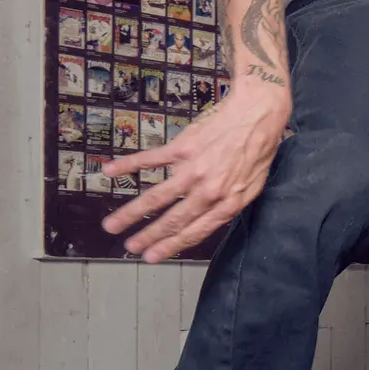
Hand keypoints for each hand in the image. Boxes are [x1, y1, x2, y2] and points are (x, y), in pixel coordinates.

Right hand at [101, 79, 291, 261]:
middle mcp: (209, 190)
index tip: (152, 257)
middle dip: (148, 236)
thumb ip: (229, 206)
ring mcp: (194, 169)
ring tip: (111, 225)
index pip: (195, 232)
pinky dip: (128, 165)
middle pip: (172, 220)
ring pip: (157, 197)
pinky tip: (110, 171)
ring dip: (131, 213)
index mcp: (228, 203)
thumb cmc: (258, 150)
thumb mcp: (253, 187)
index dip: (171, 246)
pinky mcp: (183, 147)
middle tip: (129, 248)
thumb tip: (206, 222)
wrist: (258, 113)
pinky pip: (151, 159)